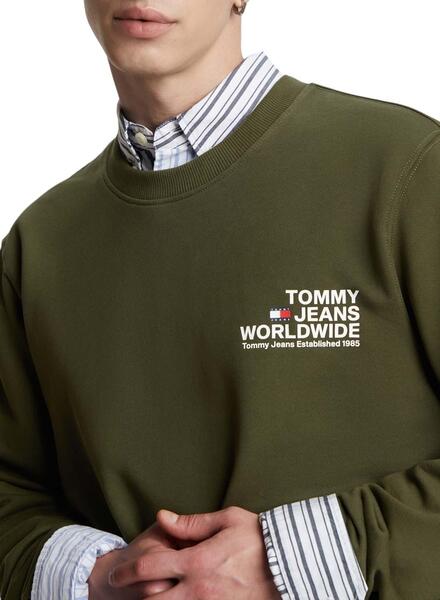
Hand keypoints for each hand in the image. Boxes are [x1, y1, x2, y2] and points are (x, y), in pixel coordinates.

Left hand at [108, 505, 280, 598]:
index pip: (150, 569)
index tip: (116, 573)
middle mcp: (198, 589)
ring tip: (152, 593)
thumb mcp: (227, 520)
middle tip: (127, 588)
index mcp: (196, 562)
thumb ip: (191, 522)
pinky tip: (180, 597)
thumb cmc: (259, 538)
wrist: (292, 566)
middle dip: (137, 596)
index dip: (127, 572)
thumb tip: (163, 517)